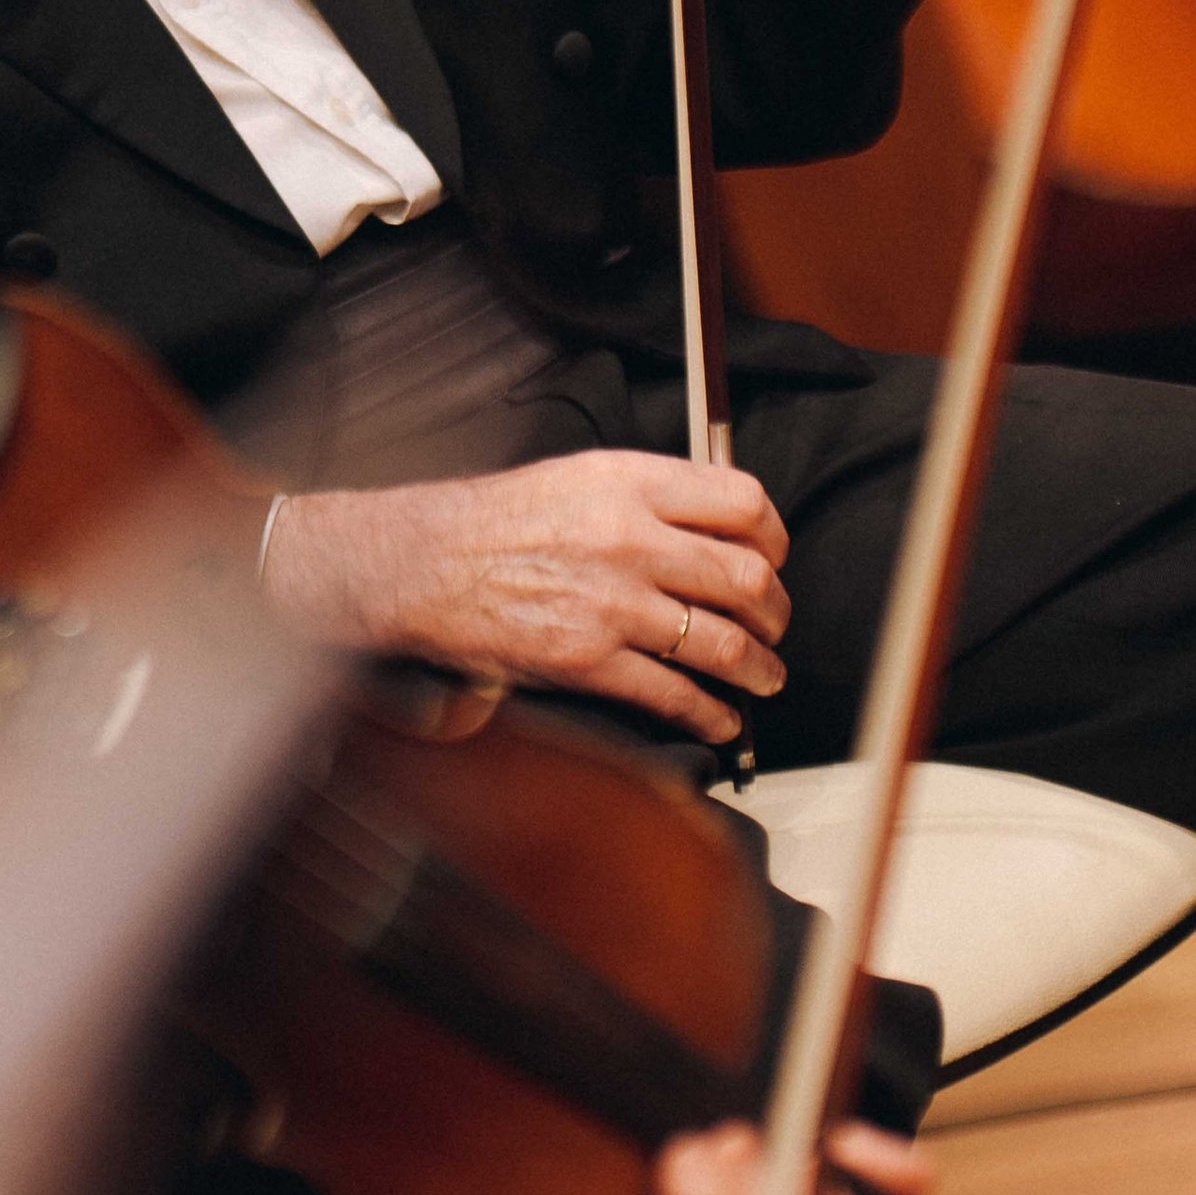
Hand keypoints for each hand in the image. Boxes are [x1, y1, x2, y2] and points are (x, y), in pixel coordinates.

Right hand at [260, 447, 789, 748]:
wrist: (421, 565)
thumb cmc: (492, 522)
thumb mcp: (578, 476)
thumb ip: (650, 495)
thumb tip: (716, 527)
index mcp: (631, 483)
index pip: (744, 503)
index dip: (773, 538)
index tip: (773, 558)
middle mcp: (630, 539)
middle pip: (746, 578)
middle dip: (774, 612)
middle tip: (774, 625)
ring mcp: (612, 603)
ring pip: (722, 642)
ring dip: (757, 667)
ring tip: (763, 676)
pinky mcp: (587, 661)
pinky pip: (674, 694)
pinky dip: (711, 713)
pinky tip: (721, 718)